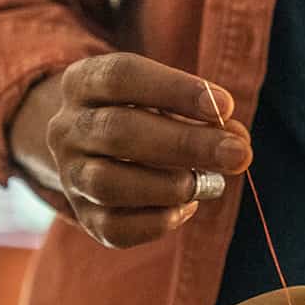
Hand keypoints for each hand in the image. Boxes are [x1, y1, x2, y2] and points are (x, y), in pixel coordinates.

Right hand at [12, 53, 251, 248]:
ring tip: (208, 183)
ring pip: (107, 183)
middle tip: (237, 153)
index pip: (122, 76)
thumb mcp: (166, 98)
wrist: (92, 148)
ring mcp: (69, 174)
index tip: (224, 107)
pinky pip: (113, 227)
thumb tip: (237, 141)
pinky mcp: (82, 215)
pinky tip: (188, 206)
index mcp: (84, 82)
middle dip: (185, 144)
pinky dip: (157, 220)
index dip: (176, 90)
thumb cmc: (143, 114)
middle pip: (118, 131)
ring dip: (168, 185)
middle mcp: (67, 127)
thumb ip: (204, 115)